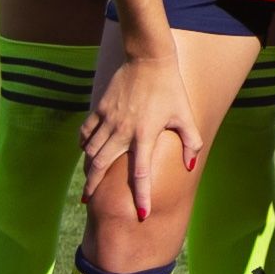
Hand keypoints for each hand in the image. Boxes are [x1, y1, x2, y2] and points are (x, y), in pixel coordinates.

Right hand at [80, 52, 200, 220]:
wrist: (148, 59)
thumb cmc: (170, 89)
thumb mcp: (185, 115)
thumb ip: (191, 142)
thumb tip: (190, 167)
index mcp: (145, 134)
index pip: (141, 173)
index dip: (142, 195)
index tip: (141, 214)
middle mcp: (122, 131)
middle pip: (100, 166)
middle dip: (93, 187)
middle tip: (88, 202)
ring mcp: (108, 120)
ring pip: (90, 151)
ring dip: (87, 168)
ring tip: (87, 181)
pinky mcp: (99, 109)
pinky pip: (86, 133)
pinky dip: (83, 145)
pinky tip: (86, 152)